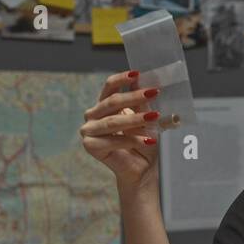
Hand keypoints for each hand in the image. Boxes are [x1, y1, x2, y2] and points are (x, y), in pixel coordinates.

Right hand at [79, 70, 162, 200]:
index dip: (122, 79)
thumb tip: (143, 80)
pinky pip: (113, 140)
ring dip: (135, 119)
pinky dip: (132, 140)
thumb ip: (141, 102)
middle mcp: (94, 116)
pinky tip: (148, 140)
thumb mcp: (145, 119)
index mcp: (104, 106)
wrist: (142, 170)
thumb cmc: (143, 143)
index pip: (110, 87)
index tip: (137, 73)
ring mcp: (89, 131)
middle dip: (134, 97)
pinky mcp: (91, 146)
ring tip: (154, 117)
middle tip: (153, 93)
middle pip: (112, 102)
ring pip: (113, 121)